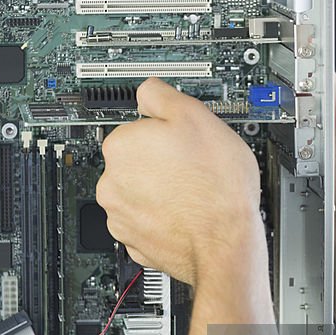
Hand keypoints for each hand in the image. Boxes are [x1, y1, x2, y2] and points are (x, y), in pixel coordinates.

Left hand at [96, 78, 262, 284]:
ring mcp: (121, 216)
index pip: (136, 126)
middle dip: (158, 161)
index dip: (163, 131)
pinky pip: (146, 220)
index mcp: (121, 146)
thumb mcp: (197, 117)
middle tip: (191, 165)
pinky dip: (162, 217)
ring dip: (159, 190)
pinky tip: (185, 213)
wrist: (224, 243)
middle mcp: (111, 182)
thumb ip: (163, 96)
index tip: (179, 139)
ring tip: (192, 192)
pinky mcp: (134, 242)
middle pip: (135, 161)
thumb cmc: (215, 186)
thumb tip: (148, 91)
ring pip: (139, 192)